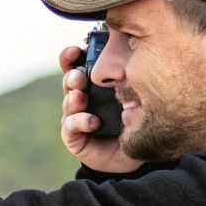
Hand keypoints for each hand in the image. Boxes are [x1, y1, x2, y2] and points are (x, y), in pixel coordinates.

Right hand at [58, 45, 139, 172]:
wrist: (137, 154)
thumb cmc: (137, 121)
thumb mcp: (135, 96)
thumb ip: (130, 80)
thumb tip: (130, 60)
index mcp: (93, 84)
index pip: (75, 65)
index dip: (70, 57)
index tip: (75, 51)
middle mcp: (82, 99)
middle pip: (69, 82)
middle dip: (72, 77)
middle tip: (79, 77)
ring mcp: (76, 118)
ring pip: (68, 103)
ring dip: (73, 99)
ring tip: (80, 97)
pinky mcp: (75, 137)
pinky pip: (70, 126)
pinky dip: (79, 121)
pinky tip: (92, 122)